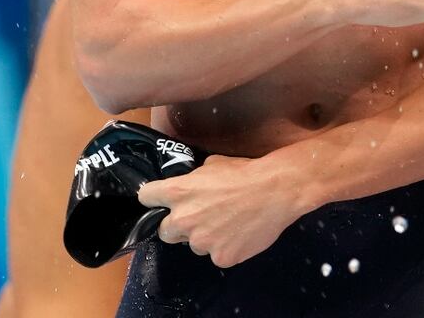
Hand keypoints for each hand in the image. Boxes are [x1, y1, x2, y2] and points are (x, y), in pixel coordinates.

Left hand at [138, 155, 303, 268]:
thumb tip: (191, 184)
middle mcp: (183, 219)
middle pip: (164, 231)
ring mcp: (202, 242)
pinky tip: (241, 234)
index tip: (160, 200)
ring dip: (206, 237)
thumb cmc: (246, 172)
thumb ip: (194, 179)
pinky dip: (227, 247)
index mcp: (178, 192)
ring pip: (195, 245)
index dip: (154, 198)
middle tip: (199, 218)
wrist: (278, 190)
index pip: (146, 197)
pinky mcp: (221, 258)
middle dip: (178, 225)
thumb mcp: (213, 164)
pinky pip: (218, 255)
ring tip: (229, 224)